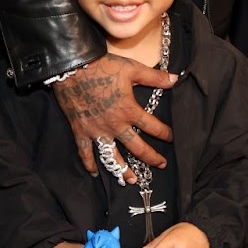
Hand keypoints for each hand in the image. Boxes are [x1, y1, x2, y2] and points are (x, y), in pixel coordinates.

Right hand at [52, 52, 175, 178]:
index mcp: (129, 111)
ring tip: (132, 180)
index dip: (165, 134)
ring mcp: (97, 131)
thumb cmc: (103, 67)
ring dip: (123, 170)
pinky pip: (85, 152)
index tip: (171, 138)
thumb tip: (175, 78)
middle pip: (137, 147)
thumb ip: (155, 77)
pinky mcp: (81, 131)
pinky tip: (95, 173)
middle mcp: (115, 125)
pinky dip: (90, 164)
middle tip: (161, 165)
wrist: (72, 67)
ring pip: (113, 156)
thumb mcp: (132, 69)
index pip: (153, 127)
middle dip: (152, 157)